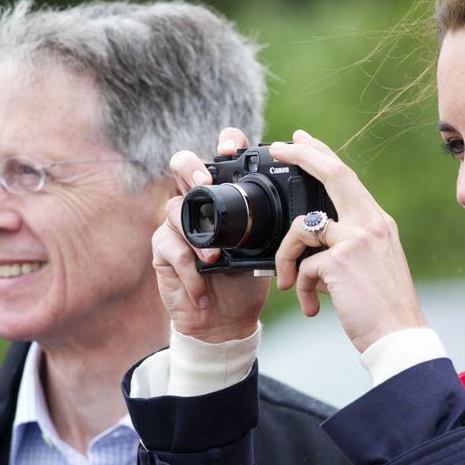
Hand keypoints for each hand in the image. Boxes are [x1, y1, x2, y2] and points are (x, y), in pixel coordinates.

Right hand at [152, 128, 269, 342]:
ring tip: (214, 259)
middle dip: (190, 166)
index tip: (232, 149)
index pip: (222, 157)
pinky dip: (190, 272)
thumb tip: (301, 211)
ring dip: (197, 237)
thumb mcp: (268, 251)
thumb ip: (275, 227)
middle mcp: (198, 204)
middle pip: (182, 164)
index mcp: (225, 197)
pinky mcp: (163, 251)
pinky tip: (202, 288)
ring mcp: (177, 225)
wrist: (227, 320)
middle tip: (204, 181)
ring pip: (175, 208)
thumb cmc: (248, 280)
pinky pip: (170, 249)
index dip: (224, 143)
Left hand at [271, 129, 426, 352]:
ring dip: (286, 256)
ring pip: (302, 228)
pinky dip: (302, 288)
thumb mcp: (372, 265)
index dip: (322, 155)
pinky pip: (303, 267)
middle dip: (302, 155)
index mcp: (378, 223)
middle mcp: (371, 224)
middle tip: (278, 147)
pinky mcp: (340, 262)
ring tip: (289, 282)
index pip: (347, 177)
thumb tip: (313, 248)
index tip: (301, 140)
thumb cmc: (384, 308)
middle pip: (333, 174)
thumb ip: (347, 246)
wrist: (399, 336)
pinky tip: (313, 306)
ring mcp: (357, 240)